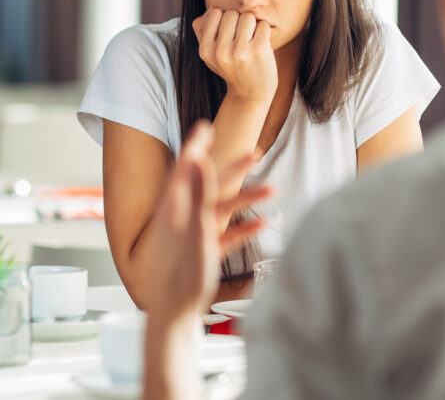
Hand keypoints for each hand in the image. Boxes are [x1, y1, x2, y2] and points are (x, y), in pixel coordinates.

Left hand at [147, 121, 270, 323]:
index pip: (185, 167)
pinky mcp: (200, 253)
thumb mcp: (194, 231)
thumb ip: (198, 195)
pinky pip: (224, 235)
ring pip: (221, 211)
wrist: (171, 318)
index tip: (207, 126)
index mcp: (174, 208)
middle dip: (232, 169)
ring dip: (246, 201)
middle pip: (209, 186)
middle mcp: (181, 217)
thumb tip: (197, 160)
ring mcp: (191, 236)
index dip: (196, 145)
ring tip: (273, 191)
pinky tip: (261, 226)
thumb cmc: (180, 277)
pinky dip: (241, 229)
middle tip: (253, 154)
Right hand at [192, 8, 276, 103]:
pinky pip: (263, 25)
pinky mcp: (259, 51)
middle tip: (242, 39)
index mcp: (205, 50)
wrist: (250, 94)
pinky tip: (261, 45)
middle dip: (239, 22)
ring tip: (251, 41)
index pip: (214, 12)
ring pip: (247, 17)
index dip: (223, 19)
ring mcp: (240, 51)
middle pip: (231, 13)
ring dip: (252, 26)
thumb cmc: (231, 68)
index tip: (229, 34)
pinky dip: (264, 32)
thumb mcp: (209, 54)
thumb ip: (202, 29)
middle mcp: (220, 51)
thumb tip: (211, 8)